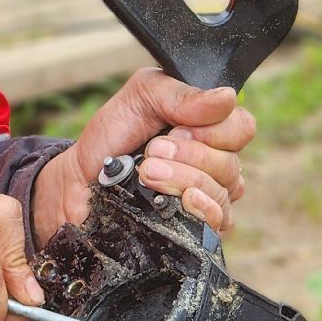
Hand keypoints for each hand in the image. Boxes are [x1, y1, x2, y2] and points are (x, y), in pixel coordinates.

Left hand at [31, 68, 256, 246]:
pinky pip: (220, 221)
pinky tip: (181, 201)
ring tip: (147, 172)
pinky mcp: (195, 226)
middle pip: (231, 163)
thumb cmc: (112, 137)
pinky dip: (202, 208)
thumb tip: (228, 98)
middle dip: (189, 155)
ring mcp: (207, 197)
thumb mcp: (140, 98)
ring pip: (224, 192)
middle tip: (152, 151)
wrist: (80, 181)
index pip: (242, 128)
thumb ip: (180, 94)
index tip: (175, 129)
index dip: (213, 130)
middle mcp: (214, 163)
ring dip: (183, 178)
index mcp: (208, 128)